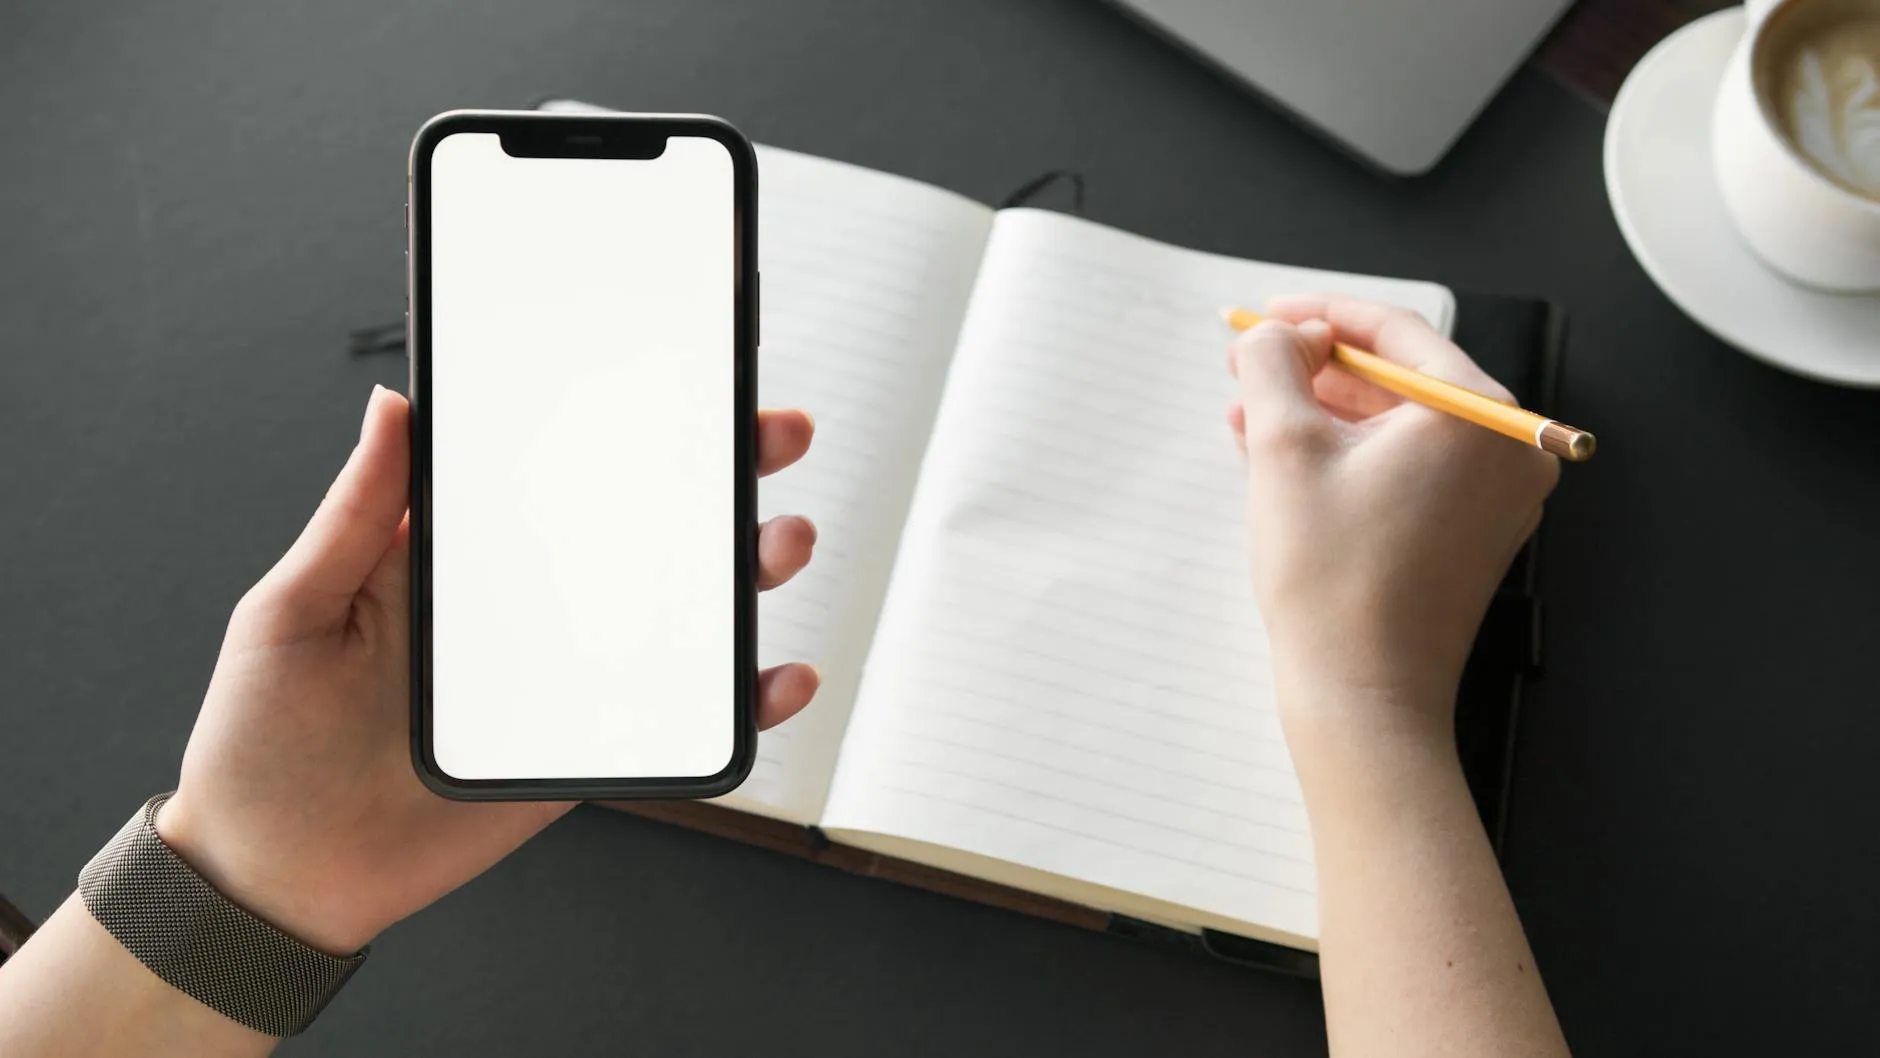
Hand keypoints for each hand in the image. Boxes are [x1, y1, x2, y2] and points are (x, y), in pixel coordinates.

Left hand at [156, 387, 820, 954]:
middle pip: (643, 529)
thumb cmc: (262, 742)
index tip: (687, 378)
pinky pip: (678, 719)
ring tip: (780, 543)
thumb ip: (352, 516)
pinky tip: (778, 678)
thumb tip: (393, 408)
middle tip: (771, 439)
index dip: (628, 422)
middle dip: (721, 477)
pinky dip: (740, 702)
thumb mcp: (291, 610)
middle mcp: (524, 607)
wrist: (278, 878)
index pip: (559, 469)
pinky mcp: (584, 750)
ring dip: (746, 574)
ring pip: (678, 616)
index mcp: (457, 557)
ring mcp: (564, 679)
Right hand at [1227, 294, 1557, 752]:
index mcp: (1479, 415)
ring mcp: (1495, 497)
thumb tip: (1275, 334)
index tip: (1266, 317)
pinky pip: (1409, 468)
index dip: (1320, 314)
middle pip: (1401, 377)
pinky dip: (1351, 456)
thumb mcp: (1284, 448)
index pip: (1396, 332)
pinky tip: (1285, 457)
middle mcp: (1505, 448)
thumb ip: (1274, 366)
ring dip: (1324, 413)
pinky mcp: (1472, 534)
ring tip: (1249, 416)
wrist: (1363, 694)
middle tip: (1252, 367)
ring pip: (1399, 426)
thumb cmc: (1331, 579)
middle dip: (1316, 369)